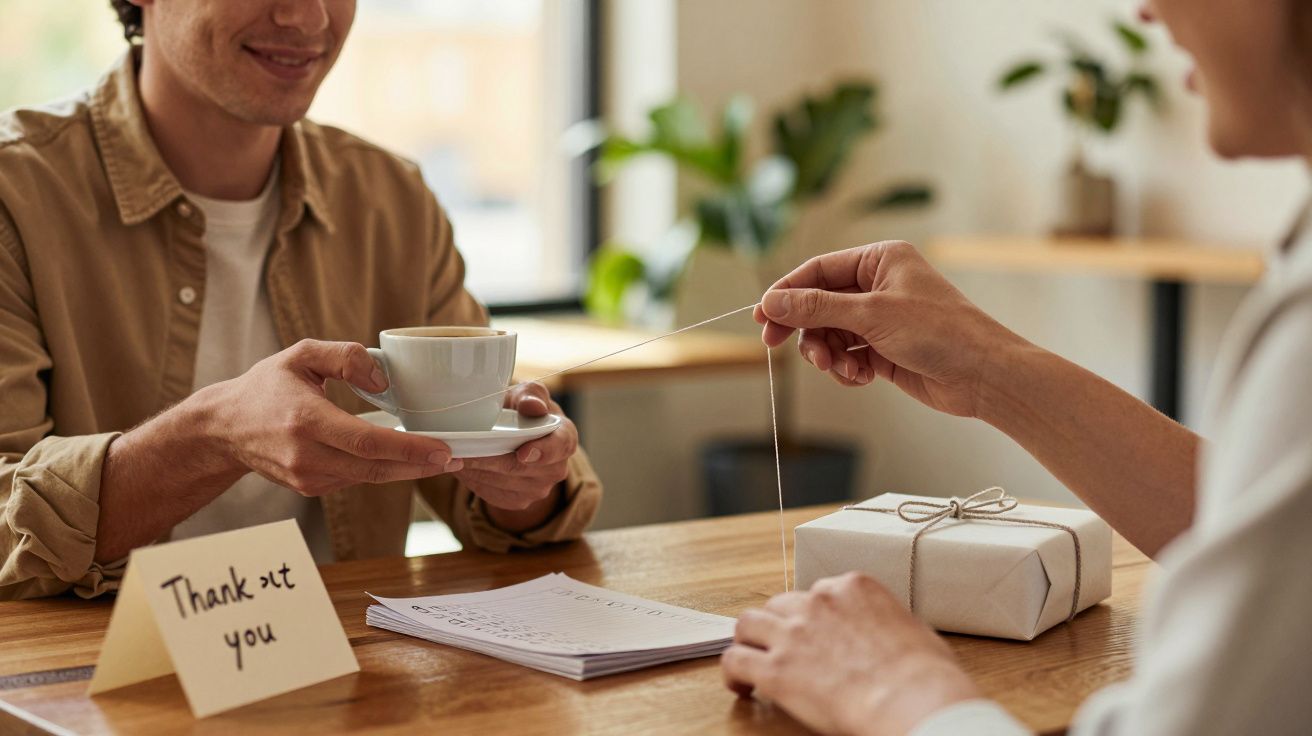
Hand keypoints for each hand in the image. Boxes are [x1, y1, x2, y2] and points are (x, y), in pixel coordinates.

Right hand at [203, 339, 461, 495]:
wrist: (223, 428)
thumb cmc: (266, 386)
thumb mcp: (300, 354)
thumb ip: (344, 356)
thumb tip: (384, 378)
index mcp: (305, 420)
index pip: (367, 443)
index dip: (410, 450)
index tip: (445, 450)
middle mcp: (306, 455)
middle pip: (375, 468)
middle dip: (420, 466)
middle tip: (457, 459)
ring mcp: (307, 477)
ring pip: (368, 478)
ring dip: (407, 471)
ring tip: (442, 459)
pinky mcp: (309, 488)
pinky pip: (355, 480)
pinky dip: (382, 470)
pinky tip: (405, 460)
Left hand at [453, 381, 577, 531]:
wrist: (515, 435)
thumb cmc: (522, 411)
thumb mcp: (526, 394)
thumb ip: (531, 395)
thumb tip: (533, 406)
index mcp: (565, 437)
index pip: (560, 446)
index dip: (543, 451)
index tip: (522, 453)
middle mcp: (556, 468)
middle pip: (522, 468)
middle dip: (491, 458)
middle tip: (464, 448)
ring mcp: (539, 488)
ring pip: (503, 482)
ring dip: (478, 469)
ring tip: (457, 454)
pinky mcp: (518, 500)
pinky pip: (493, 494)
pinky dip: (475, 480)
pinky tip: (464, 466)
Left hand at [721, 572, 979, 735]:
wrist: (911, 698)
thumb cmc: (925, 675)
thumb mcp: (914, 630)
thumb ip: (888, 622)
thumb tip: (889, 636)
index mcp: (853, 587)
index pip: (820, 591)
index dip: (815, 614)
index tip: (817, 630)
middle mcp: (818, 601)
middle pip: (780, 603)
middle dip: (780, 623)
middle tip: (784, 645)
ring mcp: (792, 633)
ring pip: (748, 624)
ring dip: (750, 641)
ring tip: (753, 659)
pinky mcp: (774, 669)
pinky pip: (734, 661)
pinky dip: (733, 672)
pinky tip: (742, 686)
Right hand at [755, 241, 1028, 417]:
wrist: (983, 376)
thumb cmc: (940, 332)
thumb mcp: (871, 315)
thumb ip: (817, 308)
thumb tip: (772, 301)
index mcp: (880, 260)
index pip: (819, 270)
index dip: (787, 292)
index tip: (762, 316)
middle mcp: (879, 285)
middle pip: (819, 304)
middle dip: (804, 328)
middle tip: (775, 345)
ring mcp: (882, 319)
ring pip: (830, 333)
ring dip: (828, 353)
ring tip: (840, 367)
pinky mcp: (885, 350)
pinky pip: (847, 355)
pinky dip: (847, 368)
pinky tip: (860, 377)